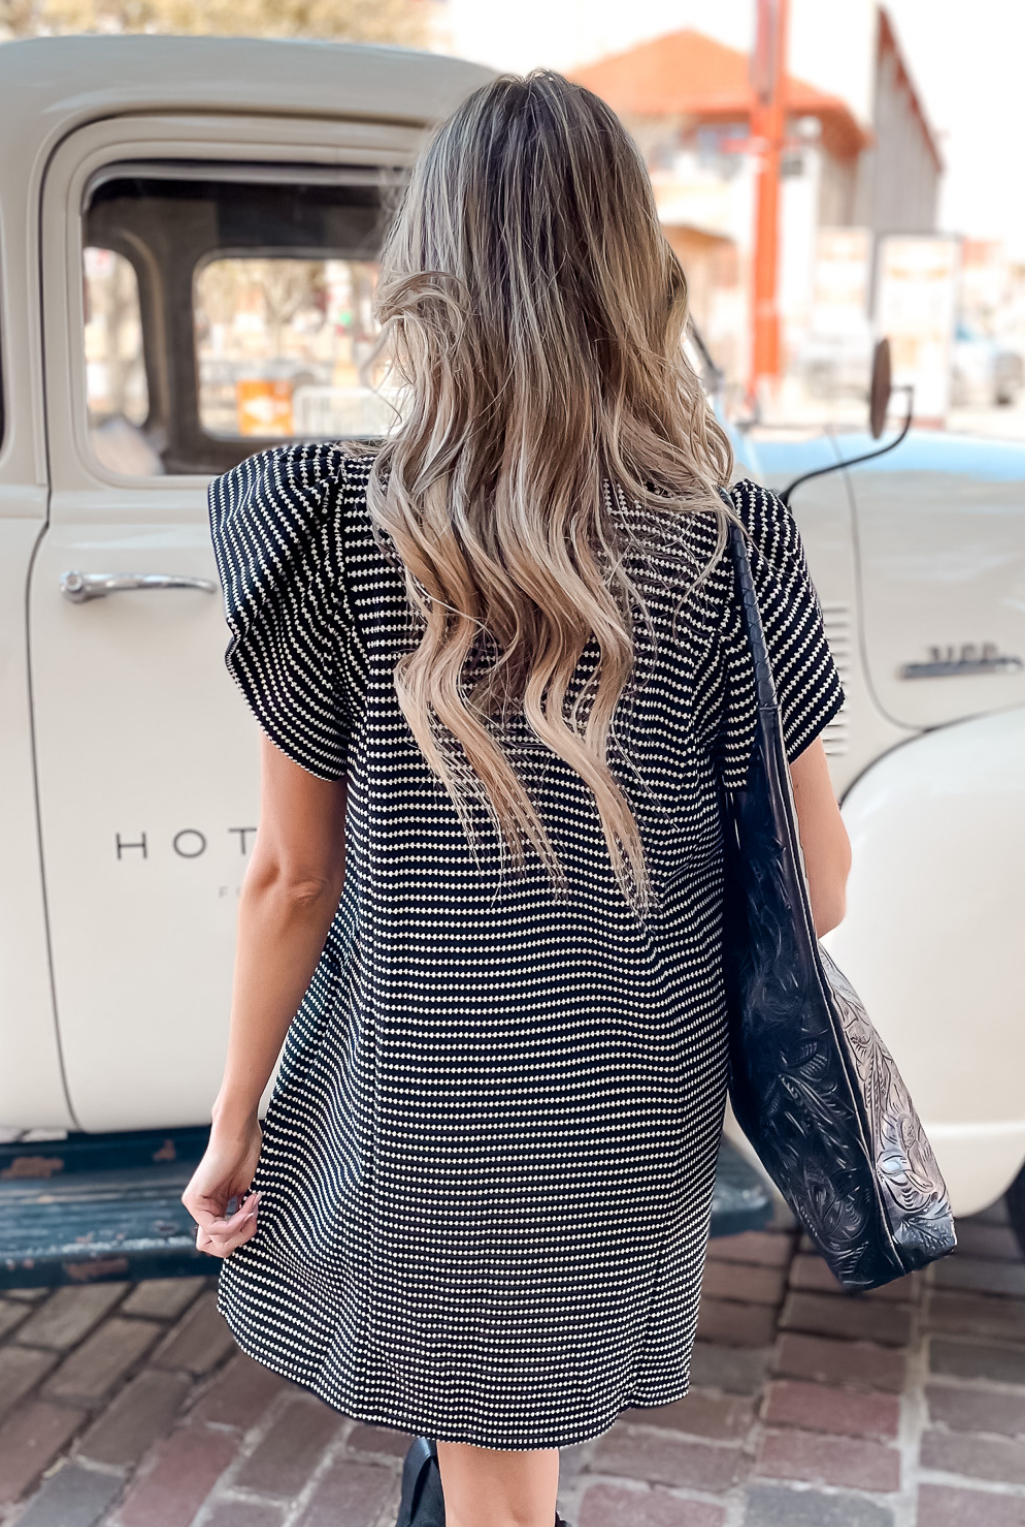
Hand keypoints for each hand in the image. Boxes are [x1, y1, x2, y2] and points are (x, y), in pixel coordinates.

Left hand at [182, 1116, 263, 1258]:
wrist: (239, 1133)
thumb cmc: (247, 1156)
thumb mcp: (247, 1194)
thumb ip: (241, 1215)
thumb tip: (244, 1240)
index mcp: (214, 1209)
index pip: (222, 1243)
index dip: (242, 1236)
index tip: (256, 1216)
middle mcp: (201, 1210)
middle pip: (216, 1248)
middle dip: (240, 1239)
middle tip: (254, 1218)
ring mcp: (195, 1206)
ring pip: (215, 1243)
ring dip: (241, 1228)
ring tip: (253, 1205)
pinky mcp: (193, 1201)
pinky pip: (214, 1228)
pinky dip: (236, 1221)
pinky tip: (249, 1203)